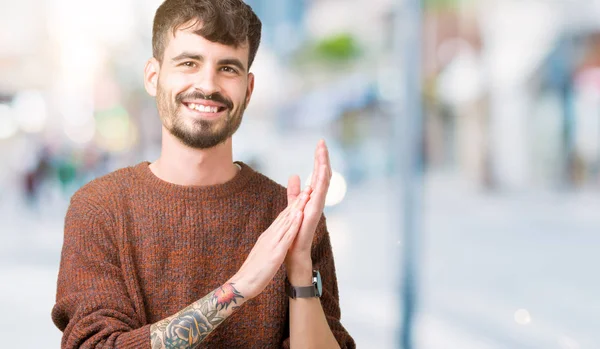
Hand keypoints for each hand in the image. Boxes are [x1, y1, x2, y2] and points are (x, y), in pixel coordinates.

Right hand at [230, 186, 311, 298]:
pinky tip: (300, 215)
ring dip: (297, 207)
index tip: (302, 196)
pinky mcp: (275, 252)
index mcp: (268, 236)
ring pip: (287, 221)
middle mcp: (270, 236)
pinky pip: (286, 236)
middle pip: (285, 215)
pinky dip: (294, 224)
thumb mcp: (263, 253)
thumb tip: (274, 239)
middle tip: (308, 188)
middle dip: (297, 202)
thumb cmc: (252, 271)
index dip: (292, 206)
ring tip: (306, 195)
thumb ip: (269, 244)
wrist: (241, 284)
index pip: (282, 218)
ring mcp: (272, 243)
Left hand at [285, 140, 331, 280]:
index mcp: (312, 198)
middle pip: (322, 176)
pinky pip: (317, 199)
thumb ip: (294, 192)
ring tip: (323, 154)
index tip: (320, 143)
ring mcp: (316, 209)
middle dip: (322, 159)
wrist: (294, 255)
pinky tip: (320, 176)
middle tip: (322, 142)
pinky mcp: (312, 217)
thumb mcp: (292, 207)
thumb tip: (295, 175)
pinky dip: (320, 187)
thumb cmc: (295, 233)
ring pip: (322, 185)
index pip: (318, 174)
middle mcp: (317, 202)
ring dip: (323, 169)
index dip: (319, 159)